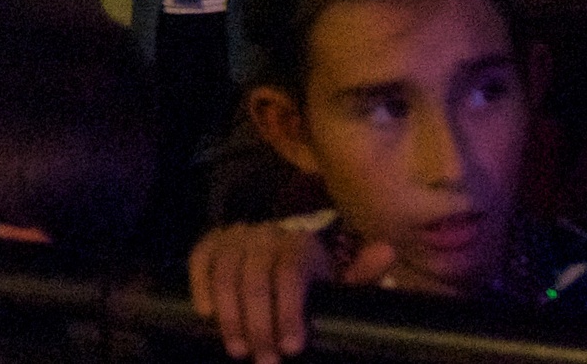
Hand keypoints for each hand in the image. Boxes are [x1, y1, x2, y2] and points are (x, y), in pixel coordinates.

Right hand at [189, 222, 394, 362]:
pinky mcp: (211, 242)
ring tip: (237, 350)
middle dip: (258, 325)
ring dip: (230, 315)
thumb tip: (386, 251)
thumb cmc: (313, 281)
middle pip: (255, 279)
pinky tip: (206, 315)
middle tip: (264, 362)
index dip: (288, 312)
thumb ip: (360, 274)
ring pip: (226, 272)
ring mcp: (236, 236)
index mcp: (300, 245)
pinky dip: (200, 285)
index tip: (290, 349)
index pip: (290, 274)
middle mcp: (266, 234)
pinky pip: (200, 259)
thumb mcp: (338, 282)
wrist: (278, 256)